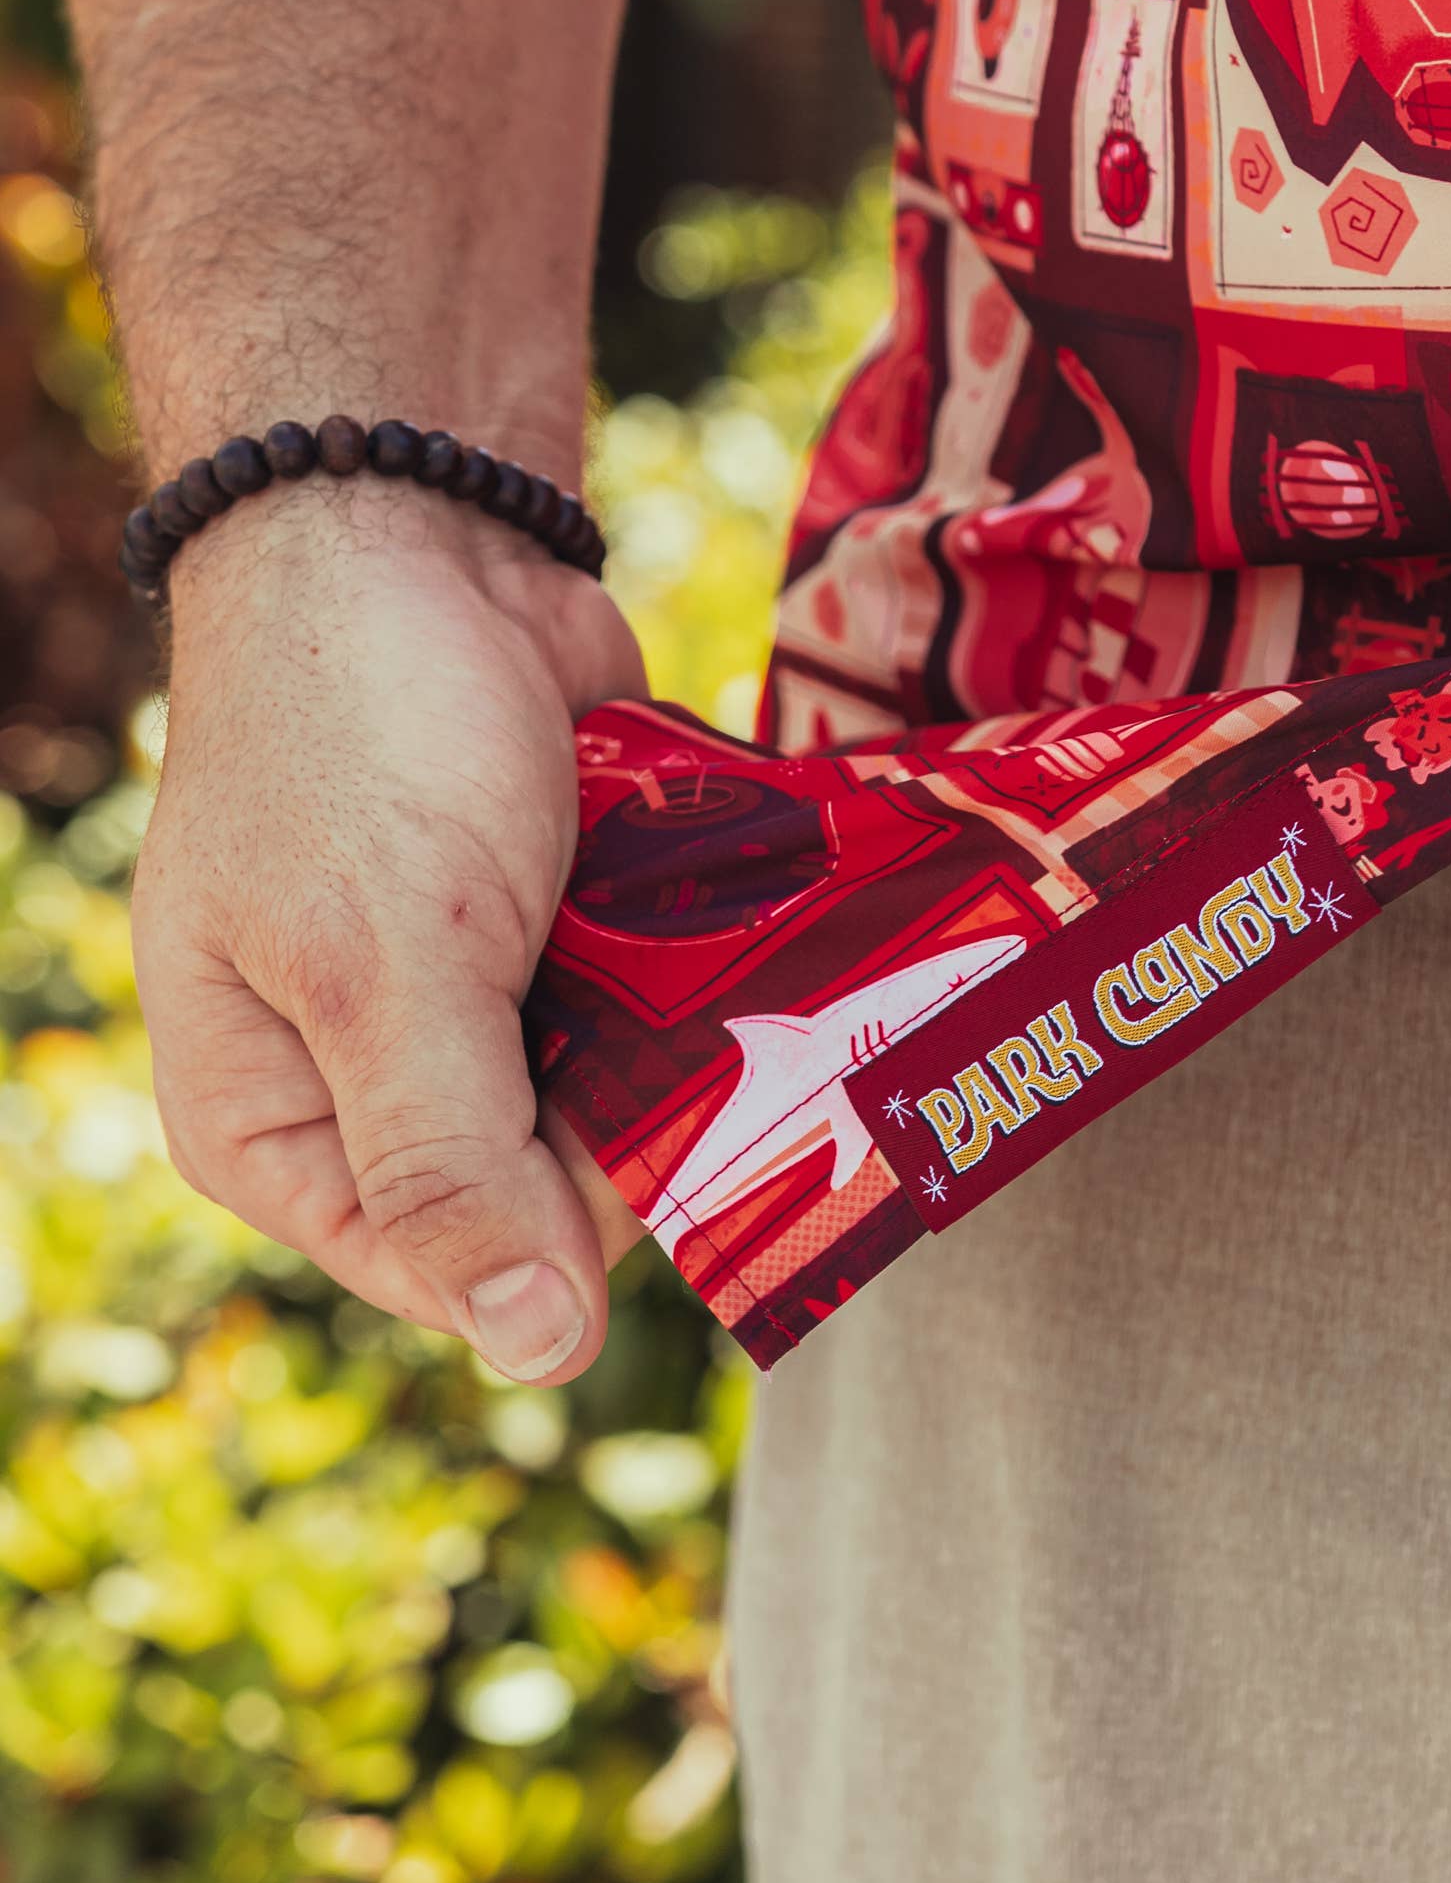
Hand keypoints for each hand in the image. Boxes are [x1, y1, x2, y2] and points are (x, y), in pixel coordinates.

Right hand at [136, 481, 649, 1378]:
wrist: (415, 527)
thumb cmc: (359, 734)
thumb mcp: (392, 962)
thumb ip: (453, 1157)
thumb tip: (537, 1354)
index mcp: (274, 1128)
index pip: (449, 1270)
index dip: (565, 1227)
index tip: (648, 1126)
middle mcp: (362, 1087)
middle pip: (544, 1195)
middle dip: (631, 1117)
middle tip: (706, 1024)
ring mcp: (468, 1006)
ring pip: (615, 1097)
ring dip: (681, 1044)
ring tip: (732, 970)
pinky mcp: (555, 930)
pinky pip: (649, 1004)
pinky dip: (696, 972)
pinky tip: (744, 930)